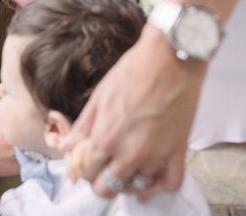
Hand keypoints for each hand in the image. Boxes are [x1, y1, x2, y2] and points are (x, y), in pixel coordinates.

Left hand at [62, 25, 206, 197]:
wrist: (169, 58)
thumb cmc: (133, 71)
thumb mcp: (100, 96)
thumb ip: (83, 126)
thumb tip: (67, 147)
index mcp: (106, 138)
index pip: (89, 173)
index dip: (86, 171)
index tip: (90, 165)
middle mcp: (129, 153)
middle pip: (109, 187)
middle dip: (103, 182)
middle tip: (105, 170)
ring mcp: (156, 154)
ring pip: (138, 186)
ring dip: (130, 180)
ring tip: (127, 169)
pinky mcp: (178, 150)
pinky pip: (171, 183)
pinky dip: (160, 186)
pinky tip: (151, 180)